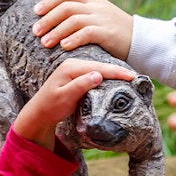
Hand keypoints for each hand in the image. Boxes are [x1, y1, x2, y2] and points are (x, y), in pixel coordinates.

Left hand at [13, 58, 133, 150]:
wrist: (39, 112)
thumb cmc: (51, 106)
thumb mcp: (65, 97)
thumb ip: (80, 85)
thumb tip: (98, 75)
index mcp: (71, 68)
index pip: (98, 68)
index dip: (116, 72)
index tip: (132, 77)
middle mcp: (73, 64)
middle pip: (100, 66)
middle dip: (118, 71)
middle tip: (136, 77)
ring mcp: (74, 68)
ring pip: (98, 68)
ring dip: (113, 73)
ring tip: (129, 77)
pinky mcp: (76, 74)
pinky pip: (94, 72)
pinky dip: (106, 75)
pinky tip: (115, 79)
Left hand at [31, 0, 132, 59]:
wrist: (141, 41)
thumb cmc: (116, 30)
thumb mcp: (100, 11)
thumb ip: (83, 3)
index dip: (50, 1)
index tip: (36, 11)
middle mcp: (96, 6)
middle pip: (66, 7)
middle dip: (48, 19)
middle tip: (36, 31)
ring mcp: (102, 18)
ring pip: (73, 20)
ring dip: (56, 31)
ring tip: (45, 43)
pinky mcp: (108, 32)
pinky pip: (87, 33)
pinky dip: (73, 39)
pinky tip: (63, 47)